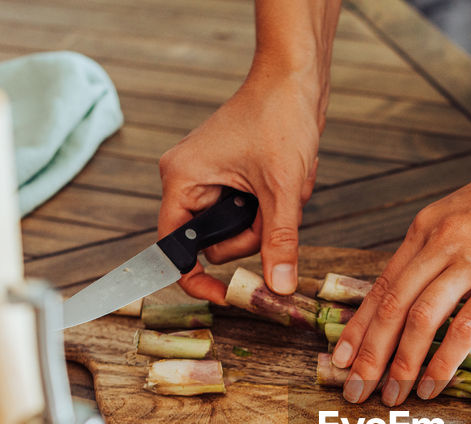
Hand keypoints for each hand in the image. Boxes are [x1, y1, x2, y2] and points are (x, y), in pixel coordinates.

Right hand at [158, 72, 322, 301]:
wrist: (296, 79)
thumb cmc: (279, 118)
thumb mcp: (282, 190)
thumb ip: (279, 242)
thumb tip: (279, 288)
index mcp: (182, 180)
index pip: (174, 249)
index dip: (196, 279)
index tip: (225, 297)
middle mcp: (188, 180)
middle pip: (215, 243)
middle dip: (251, 234)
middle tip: (274, 208)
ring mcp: (210, 179)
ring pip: (238, 229)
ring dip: (267, 218)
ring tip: (285, 185)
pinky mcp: (231, 177)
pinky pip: (250, 211)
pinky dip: (272, 204)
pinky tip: (286, 179)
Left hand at [331, 145, 470, 405]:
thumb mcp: (466, 213)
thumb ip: (439, 249)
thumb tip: (415, 293)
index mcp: (427, 226)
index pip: (382, 286)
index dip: (358, 328)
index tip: (340, 359)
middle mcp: (443, 241)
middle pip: (393, 306)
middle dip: (370, 355)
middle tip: (356, 390)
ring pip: (422, 318)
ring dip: (402, 363)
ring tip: (394, 396)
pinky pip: (466, 326)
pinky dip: (445, 360)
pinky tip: (433, 384)